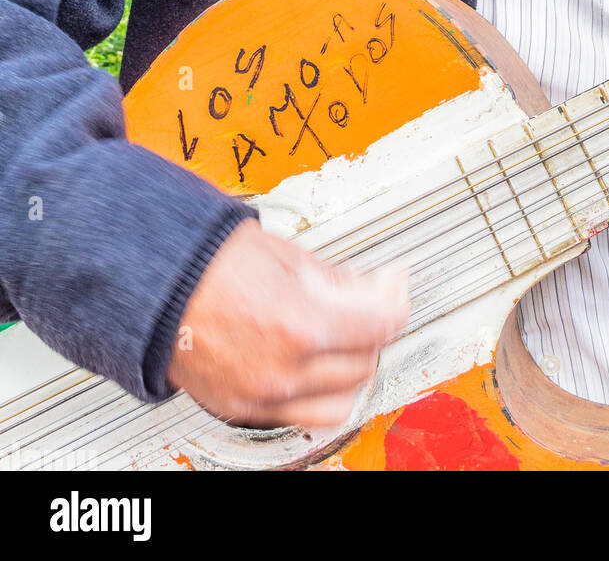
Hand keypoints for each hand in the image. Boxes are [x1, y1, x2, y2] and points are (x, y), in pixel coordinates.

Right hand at [167, 218, 409, 428]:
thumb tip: (379, 288)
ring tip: (342, 335)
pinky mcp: (244, 409)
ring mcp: (263, 396)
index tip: (394, 288)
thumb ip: (340, 281)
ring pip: (341, 399)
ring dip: (351, 367)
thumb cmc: (207, 262)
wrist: (152, 285)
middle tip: (369, 302)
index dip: (395, 301)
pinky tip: (314, 362)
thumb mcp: (287, 256)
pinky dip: (318, 392)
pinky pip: (302, 414)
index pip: (379, 326)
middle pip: (365, 362)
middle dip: (374, 329)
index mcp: (299, 326)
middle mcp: (284, 371)